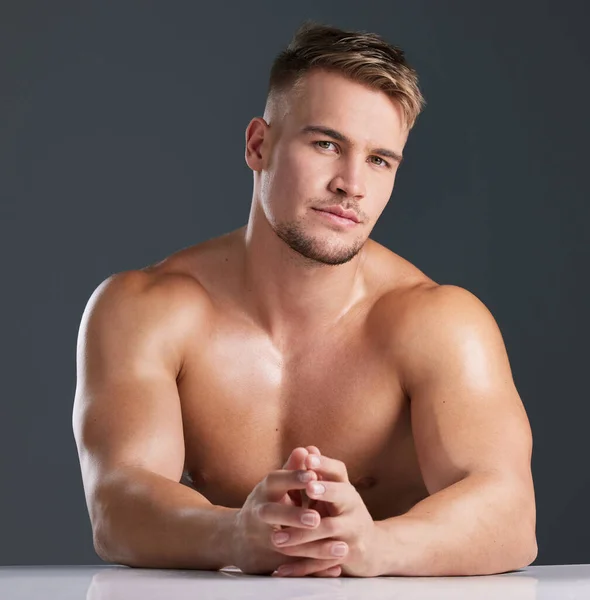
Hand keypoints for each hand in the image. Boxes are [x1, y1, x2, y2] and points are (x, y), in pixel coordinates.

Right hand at [231, 447, 345, 575]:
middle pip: (271, 513)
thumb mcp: (275, 485)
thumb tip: (306, 449)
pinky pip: (292, 566)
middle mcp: (258, 513)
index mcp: (264, 491)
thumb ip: (292, 469)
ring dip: (311, 546)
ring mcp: (260, 538)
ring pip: (283, 544)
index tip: (313, 476)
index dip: (293, 478)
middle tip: (316, 518)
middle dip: (293, 515)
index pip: (275, 480)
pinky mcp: (268, 561)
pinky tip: (336, 566)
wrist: (235, 538)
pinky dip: (314, 567)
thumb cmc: (265, 504)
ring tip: (339, 546)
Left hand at [272, 451, 379, 577]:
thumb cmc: (343, 513)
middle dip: (325, 491)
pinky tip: (281, 569)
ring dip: (302, 535)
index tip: (308, 458)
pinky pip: (323, 561)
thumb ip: (317, 473)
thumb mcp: (333, 492)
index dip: (324, 463)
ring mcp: (354, 531)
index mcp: (346, 488)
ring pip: (329, 531)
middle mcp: (353, 506)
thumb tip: (306, 448)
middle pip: (342, 496)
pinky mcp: (349, 554)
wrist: (373, 548)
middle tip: (308, 489)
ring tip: (277, 538)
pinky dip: (301, 566)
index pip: (338, 471)